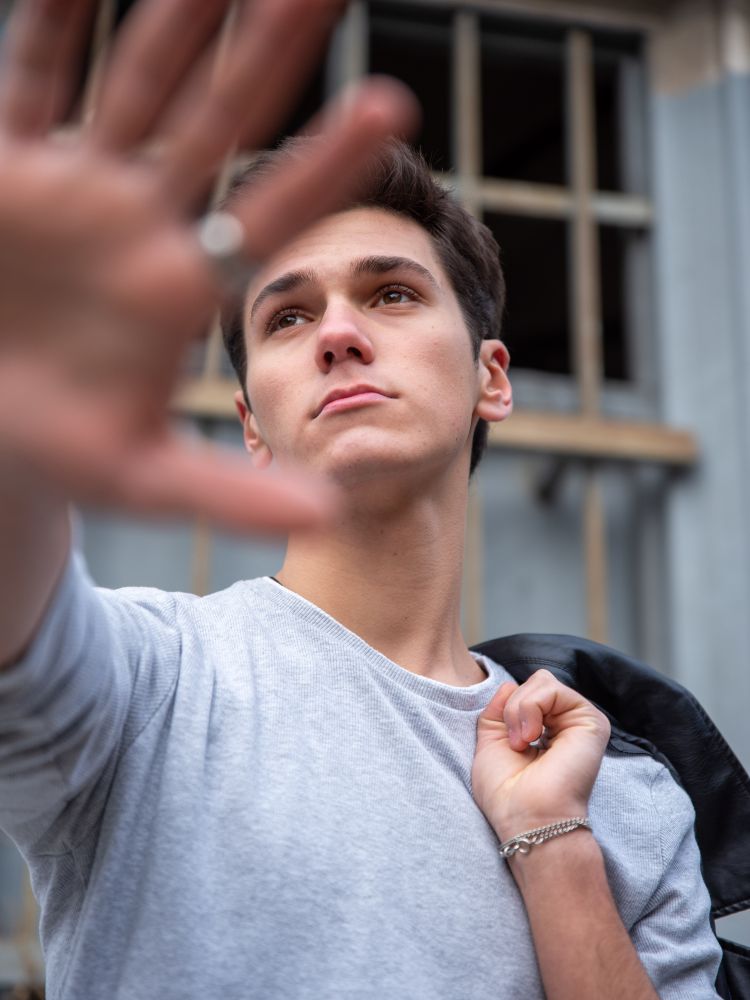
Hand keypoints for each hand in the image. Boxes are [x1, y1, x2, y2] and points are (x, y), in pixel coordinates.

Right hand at [0, 0, 415, 530]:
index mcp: (179, 284)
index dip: (326, 164)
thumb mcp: (145, 479)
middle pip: (218, 121)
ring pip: (137, 83)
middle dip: (270, 53)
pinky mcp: (5, 170)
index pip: (268, 212)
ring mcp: (75, 187)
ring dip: (179, 17)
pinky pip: (32, 78)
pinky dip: (53, 24)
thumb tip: (328, 517)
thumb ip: (235, 494)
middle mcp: (139, 221)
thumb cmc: (59, 447)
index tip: (391, 107)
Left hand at [472, 671, 609, 842]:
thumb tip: (510, 684)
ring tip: (522, 743)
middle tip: (515, 744)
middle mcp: (567, 724)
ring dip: (518, 709)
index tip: (507, 743)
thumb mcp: (490, 741)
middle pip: (534, 683)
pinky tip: (532, 737)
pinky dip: (530, 707)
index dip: (506, 709)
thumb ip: (498, 710)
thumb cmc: (507, 792)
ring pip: (541, 682)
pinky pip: (551, 688)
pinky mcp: (591, 722)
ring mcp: (580, 721)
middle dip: (512, 707)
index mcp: (547, 729)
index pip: (525, 692)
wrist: (526, 819)